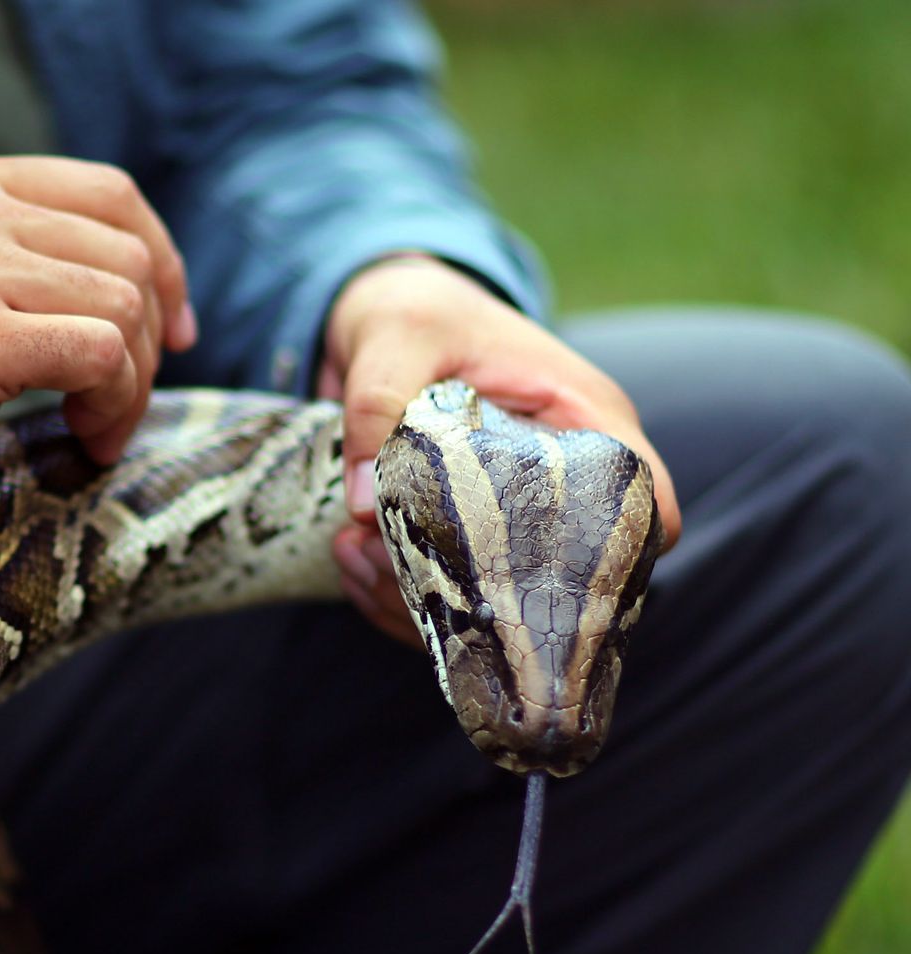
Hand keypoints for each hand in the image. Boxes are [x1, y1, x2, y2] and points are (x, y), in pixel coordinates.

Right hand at [0, 152, 197, 563]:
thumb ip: (7, 252)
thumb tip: (133, 282)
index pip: (110, 193)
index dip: (162, 262)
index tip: (171, 330)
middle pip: (128, 253)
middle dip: (148, 339)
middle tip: (119, 403)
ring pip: (123, 304)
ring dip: (131, 382)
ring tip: (94, 427)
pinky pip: (101, 355)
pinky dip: (113, 405)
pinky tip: (83, 438)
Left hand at [319, 255, 681, 646]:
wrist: (380, 315)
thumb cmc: (414, 310)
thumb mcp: (396, 334)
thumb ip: (378, 403)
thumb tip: (363, 506)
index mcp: (582, 418)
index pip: (646, 504)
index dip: (620, 558)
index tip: (539, 581)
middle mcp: (559, 479)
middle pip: (565, 577)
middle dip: (482, 597)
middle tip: (395, 566)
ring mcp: (511, 514)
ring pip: (497, 600)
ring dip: (421, 602)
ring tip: (354, 557)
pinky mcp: (461, 536)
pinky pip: (445, 595)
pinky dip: (394, 599)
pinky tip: (347, 563)